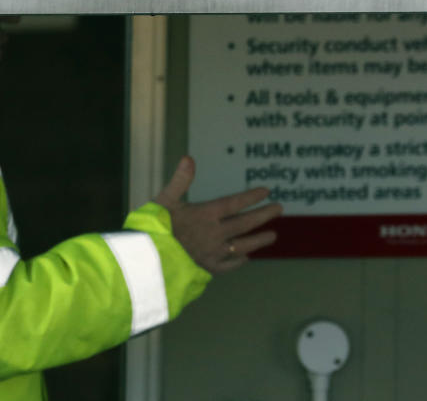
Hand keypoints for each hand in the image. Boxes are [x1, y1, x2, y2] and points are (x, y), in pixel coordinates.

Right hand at [155, 156, 282, 272]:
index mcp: (205, 215)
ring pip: (242, 245)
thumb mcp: (164, 200)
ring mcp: (212, 252)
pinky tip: (244, 257)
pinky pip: (228, 264)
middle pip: (245, 223)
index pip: (234, 203)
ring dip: (259, 240)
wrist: (147, 261)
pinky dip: (238, 260)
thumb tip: (189, 158)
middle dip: (264, 215)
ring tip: (273, 236)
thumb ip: (180, 180)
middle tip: (279, 209)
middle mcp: (214, 233)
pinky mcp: (207, 268)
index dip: (251, 197)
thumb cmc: (153, 228)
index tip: (266, 191)